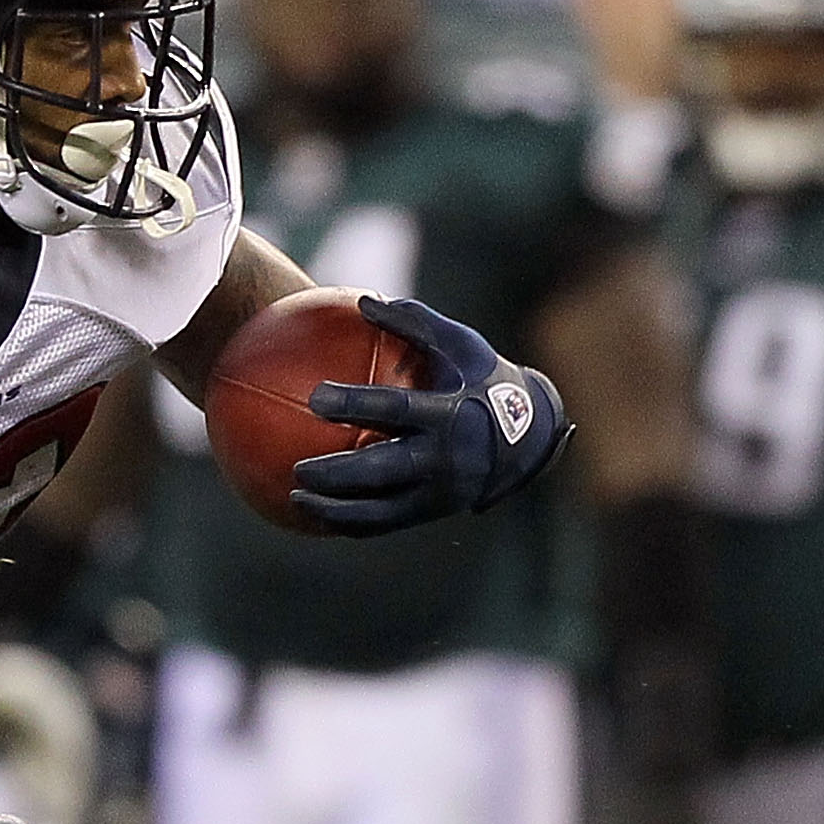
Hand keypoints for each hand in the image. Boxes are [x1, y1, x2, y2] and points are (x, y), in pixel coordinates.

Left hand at [290, 295, 571, 534]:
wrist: (529, 438)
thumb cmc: (484, 381)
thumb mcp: (460, 345)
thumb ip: (413, 322)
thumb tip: (362, 300)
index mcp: (449, 413)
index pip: (395, 410)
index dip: (355, 404)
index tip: (315, 398)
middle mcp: (445, 458)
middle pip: (381, 470)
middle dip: (336, 473)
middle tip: (297, 468)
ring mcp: (439, 493)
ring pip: (379, 510)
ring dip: (334, 510)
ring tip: (294, 498)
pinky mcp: (432, 513)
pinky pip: (383, 524)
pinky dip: (349, 522)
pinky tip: (316, 514)